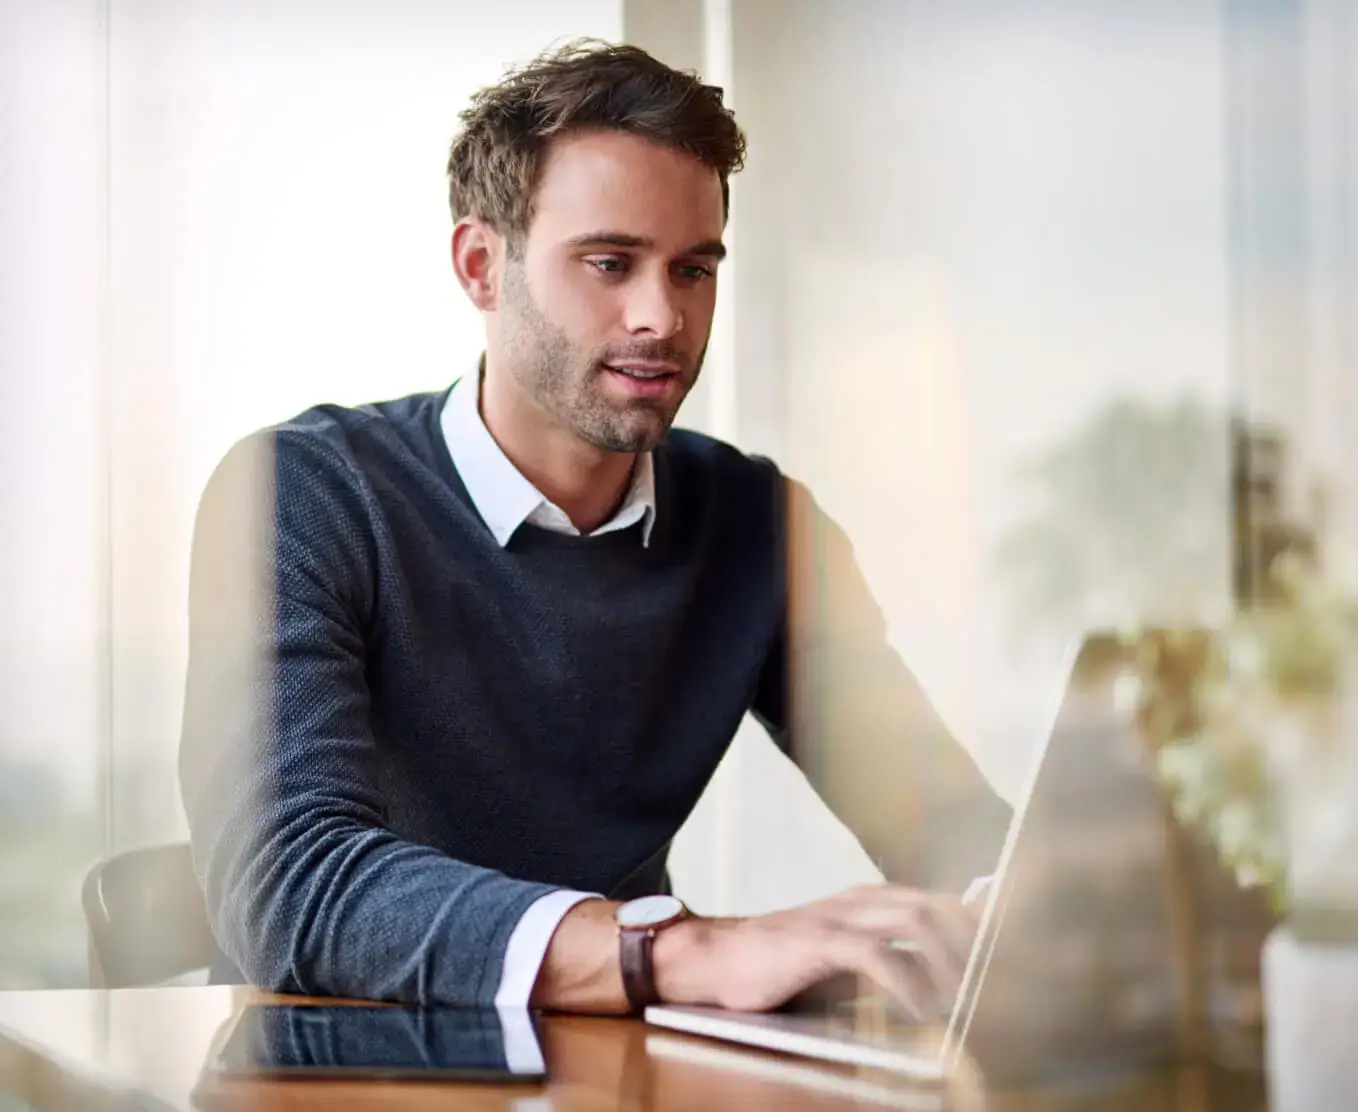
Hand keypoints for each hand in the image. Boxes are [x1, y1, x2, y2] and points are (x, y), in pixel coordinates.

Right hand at [654, 883, 980, 1018]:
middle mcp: (861, 899)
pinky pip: (877, 954)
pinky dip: (908, 981)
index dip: (982, 924)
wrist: (715, 959)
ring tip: (967, 1002)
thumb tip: (945, 986)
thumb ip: (890, 962)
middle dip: (976, 945)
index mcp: (871, 900)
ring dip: (950, 962)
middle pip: (939, 907)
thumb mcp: (846, 962)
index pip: (942, 902)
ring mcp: (840, 915)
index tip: (1016, 953)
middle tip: (998, 987)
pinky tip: (923, 1009)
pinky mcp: (818, 940)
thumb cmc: (783, 967)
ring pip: (916, 922)